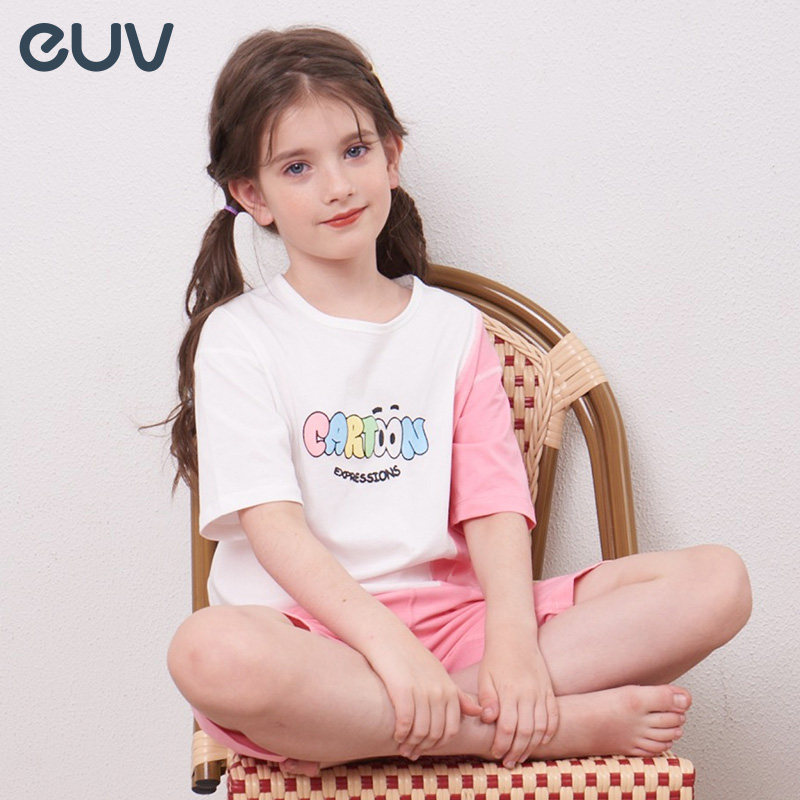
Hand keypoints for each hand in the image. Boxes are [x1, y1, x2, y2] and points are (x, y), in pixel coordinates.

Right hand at [368, 634, 482, 759]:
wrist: (389, 638)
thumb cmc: (413, 658)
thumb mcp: (439, 674)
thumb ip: (458, 695)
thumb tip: (478, 711)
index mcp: (449, 690)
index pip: (451, 730)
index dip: (439, 745)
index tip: (426, 748)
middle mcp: (439, 691)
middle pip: (436, 734)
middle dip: (423, 747)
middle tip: (411, 752)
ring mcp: (422, 691)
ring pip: (421, 731)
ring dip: (411, 744)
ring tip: (402, 747)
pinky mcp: (403, 690)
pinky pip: (406, 722)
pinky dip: (401, 733)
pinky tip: (396, 734)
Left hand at [477, 638, 558, 766]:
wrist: (514, 636)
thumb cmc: (495, 659)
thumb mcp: (485, 676)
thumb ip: (487, 698)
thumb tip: (488, 718)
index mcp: (509, 691)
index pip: (506, 727)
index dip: (501, 744)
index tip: (495, 753)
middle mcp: (527, 694)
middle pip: (526, 732)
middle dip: (516, 750)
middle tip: (508, 761)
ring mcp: (540, 692)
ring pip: (541, 728)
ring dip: (532, 746)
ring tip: (521, 755)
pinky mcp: (549, 690)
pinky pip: (554, 716)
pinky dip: (550, 732)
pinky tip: (541, 741)